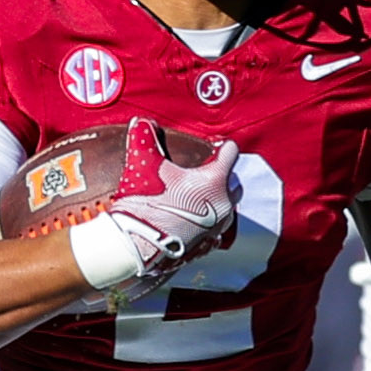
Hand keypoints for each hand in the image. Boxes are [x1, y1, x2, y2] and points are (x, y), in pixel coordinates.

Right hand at [101, 118, 240, 277]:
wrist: (135, 246)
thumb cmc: (144, 204)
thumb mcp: (142, 164)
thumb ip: (144, 139)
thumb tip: (141, 122)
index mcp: (214, 180)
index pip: (230, 152)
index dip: (221, 146)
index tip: (212, 147)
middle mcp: (222, 204)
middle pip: (234, 183)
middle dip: (224, 176)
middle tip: (203, 172)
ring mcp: (216, 228)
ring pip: (227, 209)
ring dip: (216, 201)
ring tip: (196, 198)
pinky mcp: (205, 247)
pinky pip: (214, 232)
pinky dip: (206, 225)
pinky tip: (190, 223)